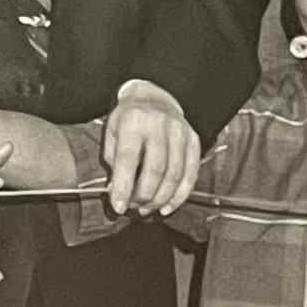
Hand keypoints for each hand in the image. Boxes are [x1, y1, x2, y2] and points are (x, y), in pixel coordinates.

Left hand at [100, 83, 199, 218]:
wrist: (154, 97)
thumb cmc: (128, 120)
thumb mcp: (112, 134)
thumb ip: (113, 162)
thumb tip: (118, 193)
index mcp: (134, 122)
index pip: (128, 160)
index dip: (124, 187)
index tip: (118, 207)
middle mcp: (160, 125)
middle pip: (155, 170)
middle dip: (144, 196)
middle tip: (134, 208)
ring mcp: (180, 132)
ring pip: (174, 175)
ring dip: (160, 199)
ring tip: (147, 209)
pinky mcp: (193, 141)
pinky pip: (190, 174)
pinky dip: (179, 196)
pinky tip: (167, 207)